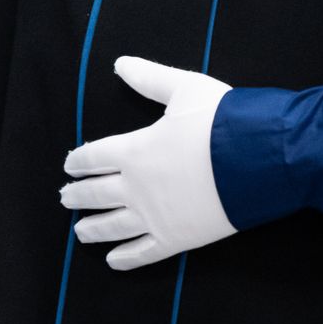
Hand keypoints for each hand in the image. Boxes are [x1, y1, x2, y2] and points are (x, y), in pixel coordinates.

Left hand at [59, 56, 236, 269]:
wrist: (257, 159)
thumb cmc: (220, 121)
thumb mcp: (184, 89)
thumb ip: (150, 79)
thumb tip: (120, 63)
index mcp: (134, 150)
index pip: (94, 157)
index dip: (79, 160)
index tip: (69, 165)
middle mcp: (137, 186)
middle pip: (97, 193)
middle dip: (78, 195)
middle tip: (65, 198)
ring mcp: (155, 215)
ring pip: (114, 225)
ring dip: (93, 228)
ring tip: (79, 231)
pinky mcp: (177, 238)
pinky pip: (144, 252)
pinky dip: (126, 257)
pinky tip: (113, 260)